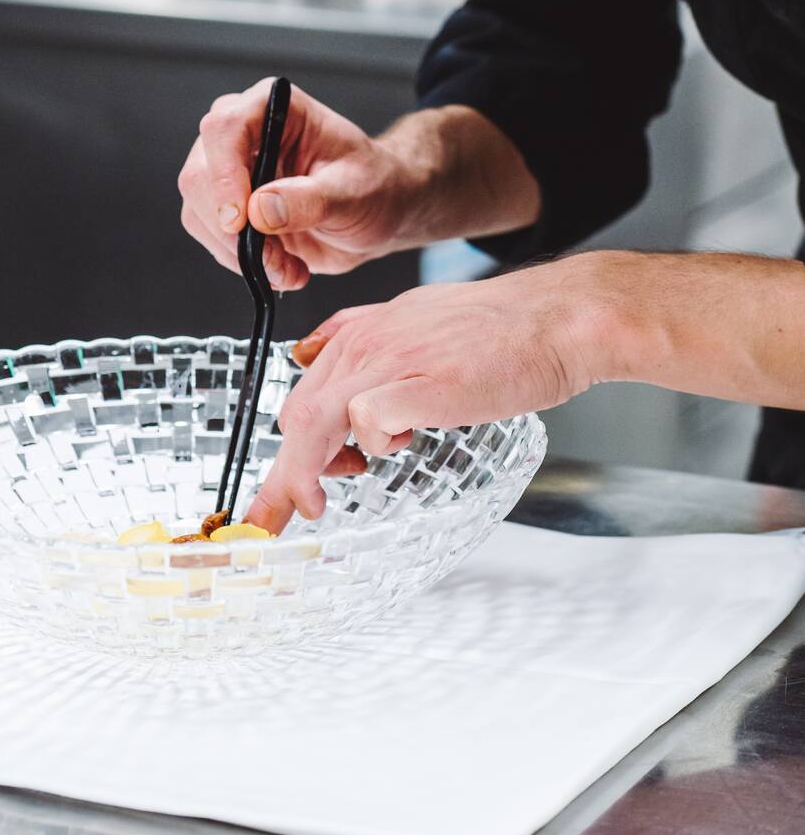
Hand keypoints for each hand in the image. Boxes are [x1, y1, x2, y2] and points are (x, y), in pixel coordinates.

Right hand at [178, 79, 420, 290]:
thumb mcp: (354, 194)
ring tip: (288, 268)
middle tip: (274, 260)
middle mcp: (242, 133)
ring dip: (240, 253)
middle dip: (233, 230)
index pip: (225, 128)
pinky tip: (282, 267)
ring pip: (200, 213)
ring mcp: (228, 170)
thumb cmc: (372, 186)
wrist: (375, 212)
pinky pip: (211, 237)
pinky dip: (243, 263)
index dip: (224, 175)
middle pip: (200, 175)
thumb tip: (260, 210)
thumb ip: (310, 200)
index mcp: (274, 107)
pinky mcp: (226, 206)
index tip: (240, 220)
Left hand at [247, 256, 601, 532]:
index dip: (287, 449)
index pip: (302, 395)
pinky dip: (371, 444)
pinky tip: (401, 447)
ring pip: (315, 422)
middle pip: (298, 415)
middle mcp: (366, 344)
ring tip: (315, 507)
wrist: (554, 319)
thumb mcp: (415, 319)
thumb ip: (365, 338)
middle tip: (282, 515)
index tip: (280, 490)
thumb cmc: (503, 331)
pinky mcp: (418, 385)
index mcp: (363, 332)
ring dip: (304, 475)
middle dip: (283, 475)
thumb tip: (317, 356)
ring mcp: (389, 361)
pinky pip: (366, 420)